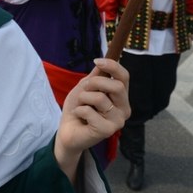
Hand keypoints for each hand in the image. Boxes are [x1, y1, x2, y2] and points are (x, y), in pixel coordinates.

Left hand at [54, 58, 129, 178]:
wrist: (67, 131)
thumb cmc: (78, 109)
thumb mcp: (84, 88)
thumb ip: (95, 77)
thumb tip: (102, 62)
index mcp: (120, 97)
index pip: (125, 77)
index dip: (112, 66)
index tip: (96, 61)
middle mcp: (124, 109)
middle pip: (117, 86)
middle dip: (95, 83)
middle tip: (83, 90)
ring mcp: (117, 121)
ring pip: (101, 98)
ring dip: (83, 98)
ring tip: (80, 106)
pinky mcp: (107, 131)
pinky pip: (90, 111)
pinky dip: (79, 110)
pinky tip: (79, 117)